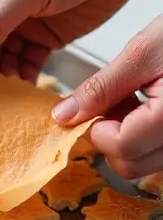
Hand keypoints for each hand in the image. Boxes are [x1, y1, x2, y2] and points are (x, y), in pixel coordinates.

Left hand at [52, 16, 162, 177]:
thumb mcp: (139, 54)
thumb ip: (101, 88)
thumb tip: (65, 115)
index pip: (120, 147)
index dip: (95, 127)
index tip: (89, 104)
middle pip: (130, 164)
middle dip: (107, 135)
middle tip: (107, 100)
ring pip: (142, 162)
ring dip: (124, 136)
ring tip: (129, 97)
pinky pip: (157, 152)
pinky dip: (140, 134)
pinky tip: (142, 103)